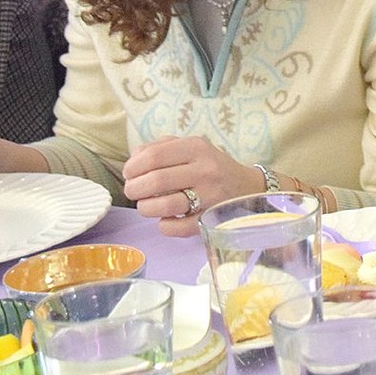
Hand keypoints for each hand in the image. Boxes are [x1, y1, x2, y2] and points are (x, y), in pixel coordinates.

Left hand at [122, 136, 264, 236]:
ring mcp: (209, 197)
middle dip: (134, 189)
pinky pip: (177, 228)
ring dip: (145, 208)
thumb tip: (133, 160)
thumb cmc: (211, 166)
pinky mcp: (210, 219)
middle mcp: (205, 170)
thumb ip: (161, 147)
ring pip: (164, 206)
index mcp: (196, 148)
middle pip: (155, 181)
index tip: (129, 174)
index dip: (132, 167)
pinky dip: (163, 226)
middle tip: (133, 192)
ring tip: (146, 206)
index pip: (152, 156)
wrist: (247, 186)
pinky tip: (164, 219)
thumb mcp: (191, 146)